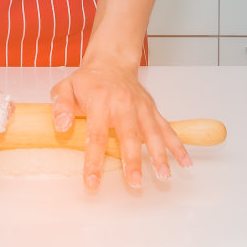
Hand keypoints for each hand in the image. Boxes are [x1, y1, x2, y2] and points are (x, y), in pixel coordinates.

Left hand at [50, 62, 191, 190]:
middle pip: (129, 136)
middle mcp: (123, 104)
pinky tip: (185, 163)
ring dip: (159, 155)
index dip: (94, 161)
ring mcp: (141, 108)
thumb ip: (60, 106)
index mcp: (100, 102)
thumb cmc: (87, 81)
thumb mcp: (65, 88)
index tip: (93, 182)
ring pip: (152, 133)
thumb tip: (61, 127)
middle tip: (135, 183)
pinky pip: (167, 128)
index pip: (96, 135)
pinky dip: (178, 145)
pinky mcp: (152, 110)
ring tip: (163, 176)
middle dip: (133, 161)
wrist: (111, 63)